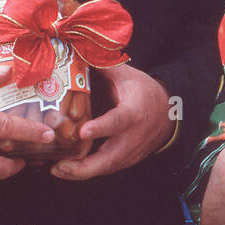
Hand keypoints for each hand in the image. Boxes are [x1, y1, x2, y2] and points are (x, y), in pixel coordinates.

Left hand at [49, 63, 171, 179]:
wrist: (169, 114)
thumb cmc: (144, 92)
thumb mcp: (127, 75)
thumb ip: (103, 67)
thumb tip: (77, 51)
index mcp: (133, 112)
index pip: (117, 122)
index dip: (101, 128)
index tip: (83, 131)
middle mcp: (133, 137)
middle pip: (109, 159)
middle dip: (83, 167)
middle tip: (60, 166)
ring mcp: (130, 153)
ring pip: (105, 169)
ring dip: (80, 173)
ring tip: (56, 170)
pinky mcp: (126, 161)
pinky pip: (105, 169)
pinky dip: (86, 172)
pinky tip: (66, 170)